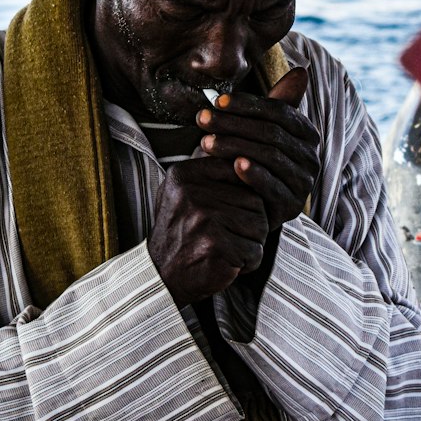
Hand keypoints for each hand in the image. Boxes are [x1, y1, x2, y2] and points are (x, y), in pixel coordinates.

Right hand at [147, 154, 269, 307]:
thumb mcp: (183, 192)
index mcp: (185, 174)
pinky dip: (248, 262)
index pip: (239, 171)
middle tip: (228, 236)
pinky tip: (227, 263)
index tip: (230, 212)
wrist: (161, 276)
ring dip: (251, 243)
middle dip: (251, 223)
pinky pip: (255, 250)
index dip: (245, 196)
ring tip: (227, 248)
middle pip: (255, 200)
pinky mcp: (214, 245)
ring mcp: (202, 218)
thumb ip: (207, 169)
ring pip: (260, 225)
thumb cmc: (181, 232)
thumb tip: (237, 144)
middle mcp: (192, 192)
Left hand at [193, 66, 318, 231]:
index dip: (247, 104)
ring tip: (206, 142)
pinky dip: (254, 174)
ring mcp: (303, 182)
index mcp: (306, 133)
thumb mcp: (262, 131)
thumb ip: (276, 103)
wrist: (251, 206)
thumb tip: (302, 71)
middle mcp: (311, 156)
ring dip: (235, 146)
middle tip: (202, 119)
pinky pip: (273, 186)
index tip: (217, 101)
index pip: (279, 112)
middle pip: (271, 133)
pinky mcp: (291, 206)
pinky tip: (234, 165)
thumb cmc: (254, 160)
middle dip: (233, 123)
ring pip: (269, 156)